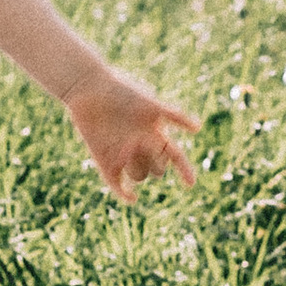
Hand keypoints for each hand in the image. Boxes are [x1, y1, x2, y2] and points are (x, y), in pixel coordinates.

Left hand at [65, 70, 199, 201]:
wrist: (87, 87)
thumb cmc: (120, 91)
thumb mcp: (149, 103)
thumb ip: (172, 115)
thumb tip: (198, 127)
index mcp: (154, 133)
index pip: (175, 157)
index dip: (185, 171)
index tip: (191, 184)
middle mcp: (141, 146)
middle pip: (157, 169)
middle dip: (154, 164)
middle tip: (139, 145)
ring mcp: (122, 154)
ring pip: (138, 176)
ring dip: (136, 168)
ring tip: (124, 149)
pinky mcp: (104, 159)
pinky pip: (116, 183)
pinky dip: (124, 194)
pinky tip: (131, 198)